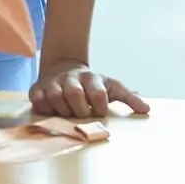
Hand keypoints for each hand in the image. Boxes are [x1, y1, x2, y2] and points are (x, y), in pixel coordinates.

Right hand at [29, 58, 150, 118]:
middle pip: (75, 94)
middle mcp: (71, 78)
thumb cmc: (91, 85)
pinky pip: (39, 100)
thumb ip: (128, 98)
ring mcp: (53, 83)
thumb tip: (147, 109)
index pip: (98, 92)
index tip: (100, 112)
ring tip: (69, 116)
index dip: (100, 106)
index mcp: (91, 78)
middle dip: (80, 110)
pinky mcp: (37, 89)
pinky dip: (45, 109)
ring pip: (56, 97)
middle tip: (83, 116)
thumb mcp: (111, 87)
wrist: (63, 67)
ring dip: (63, 111)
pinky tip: (52, 112)